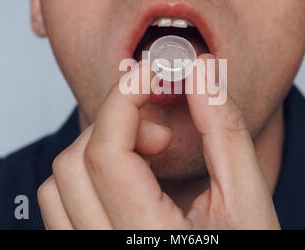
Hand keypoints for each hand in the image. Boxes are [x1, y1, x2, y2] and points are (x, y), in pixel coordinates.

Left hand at [37, 56, 279, 228]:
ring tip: (145, 155)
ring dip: (97, 148)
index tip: (152, 74)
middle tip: (161, 131)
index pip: (107, 153)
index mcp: (150, 240)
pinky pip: (59, 206)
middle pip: (74, 162)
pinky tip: (127, 175)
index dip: (124, 98)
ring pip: (56, 185)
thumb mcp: (248, 199)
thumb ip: (225, 132)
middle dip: (115, 125)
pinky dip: (86, 174)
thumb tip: (200, 71)